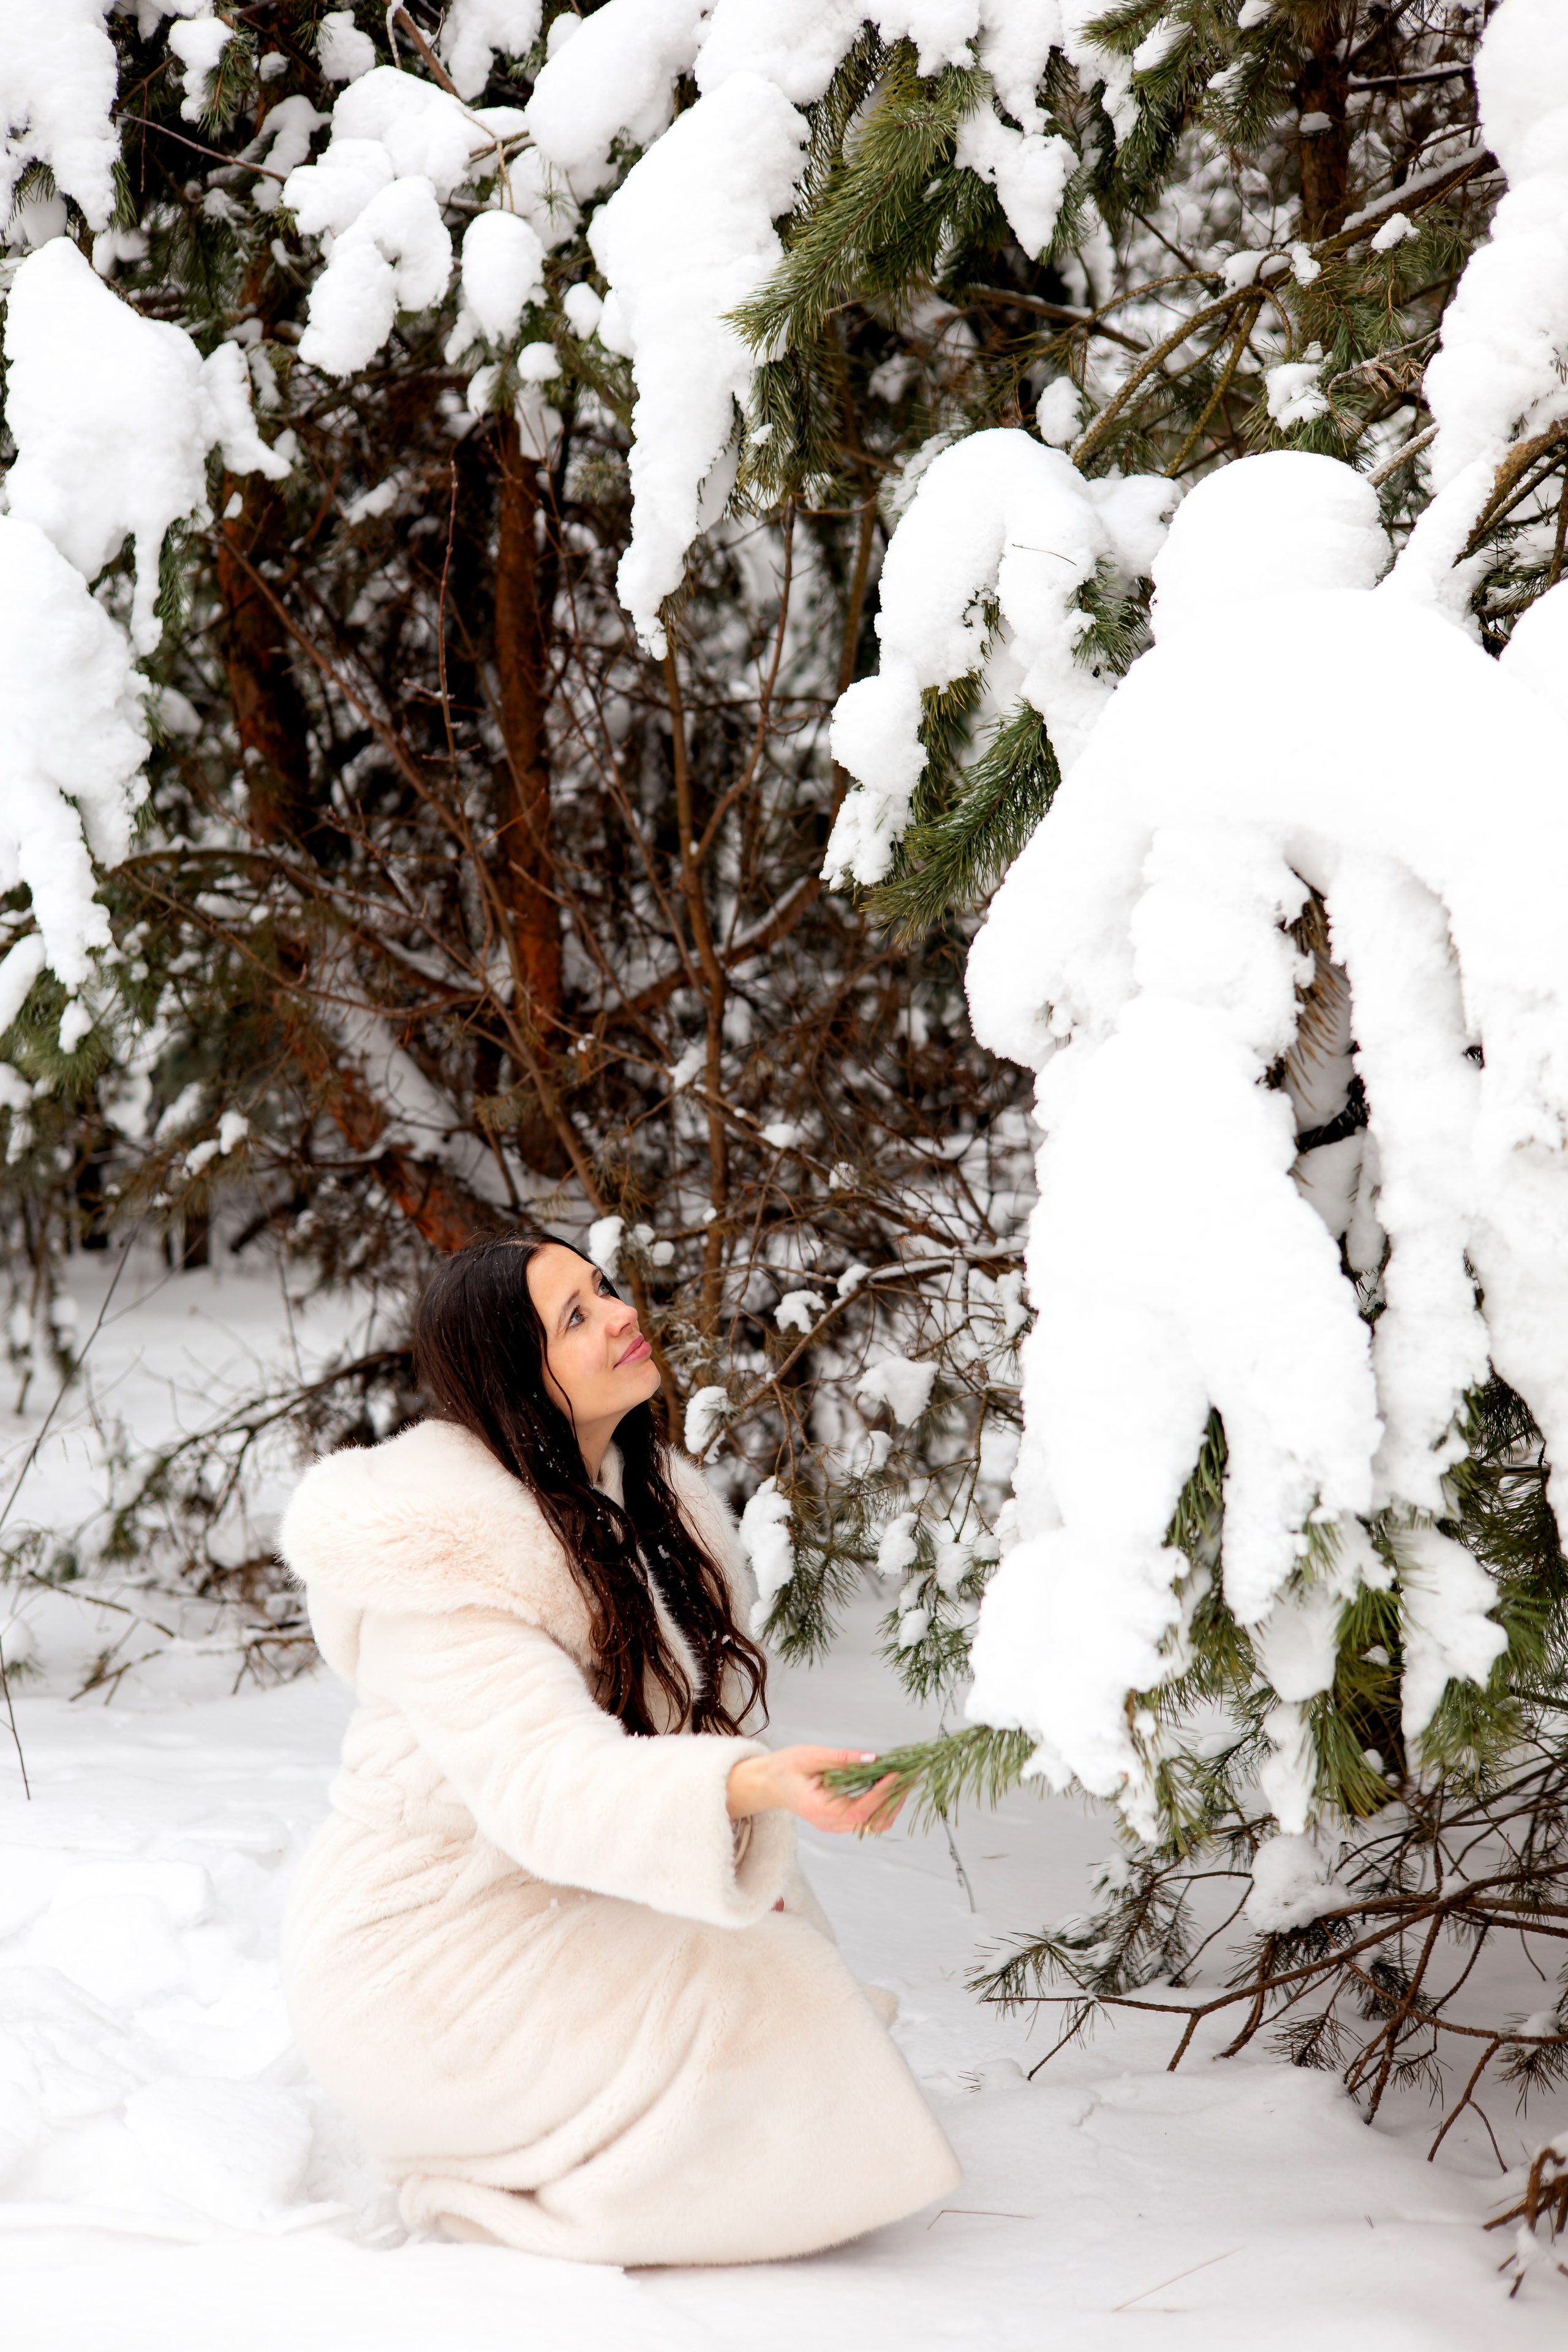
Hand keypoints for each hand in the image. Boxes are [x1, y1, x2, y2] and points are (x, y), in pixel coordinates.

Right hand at [726, 1744, 904, 1834]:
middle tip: (908, 1776)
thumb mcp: (811, 1756)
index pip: (861, 1808)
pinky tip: (886, 1786)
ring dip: (889, 1804)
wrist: (769, 1783)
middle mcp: (830, 1823)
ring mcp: (834, 1826)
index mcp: (820, 1809)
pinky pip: (866, 1819)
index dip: (882, 1793)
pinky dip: (880, 1805)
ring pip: (872, 1823)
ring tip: (901, 1780)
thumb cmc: (786, 1767)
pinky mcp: (838, 1821)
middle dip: (893, 1800)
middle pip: (872, 1821)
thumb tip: (874, 1758)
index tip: (897, 1774)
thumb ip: (842, 1759)